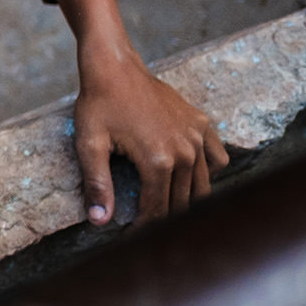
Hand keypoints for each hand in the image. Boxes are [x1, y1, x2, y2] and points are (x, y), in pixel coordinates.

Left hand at [73, 52, 227, 222]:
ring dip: (186, 200)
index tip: (132, 239)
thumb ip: (97, 183)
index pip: (157, 211)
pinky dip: (207, 172)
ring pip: (202, 186)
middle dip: (165, 220)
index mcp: (158, 161)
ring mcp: (198, 137)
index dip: (144, 230)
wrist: (114, 66)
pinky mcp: (202, 124)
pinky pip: (216, 159)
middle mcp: (185, 152)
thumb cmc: (98, 104)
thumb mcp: (89, 143)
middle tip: (148, 228)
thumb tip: (100, 222)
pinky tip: (187, 175)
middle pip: (181, 202)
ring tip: (167, 208)